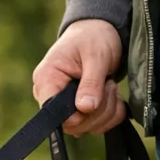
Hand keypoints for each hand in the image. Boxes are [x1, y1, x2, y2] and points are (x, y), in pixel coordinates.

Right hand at [32, 19, 126, 135]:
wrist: (100, 31)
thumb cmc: (94, 37)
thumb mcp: (96, 55)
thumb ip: (91, 82)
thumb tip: (85, 108)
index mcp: (46, 80)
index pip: (54, 113)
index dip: (78, 114)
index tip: (96, 96)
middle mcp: (50, 96)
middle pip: (72, 125)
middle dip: (99, 110)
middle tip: (108, 84)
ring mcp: (64, 106)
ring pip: (86, 128)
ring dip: (107, 111)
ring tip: (110, 85)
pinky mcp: (78, 112)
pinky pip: (95, 126)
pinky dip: (111, 115)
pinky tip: (113, 97)